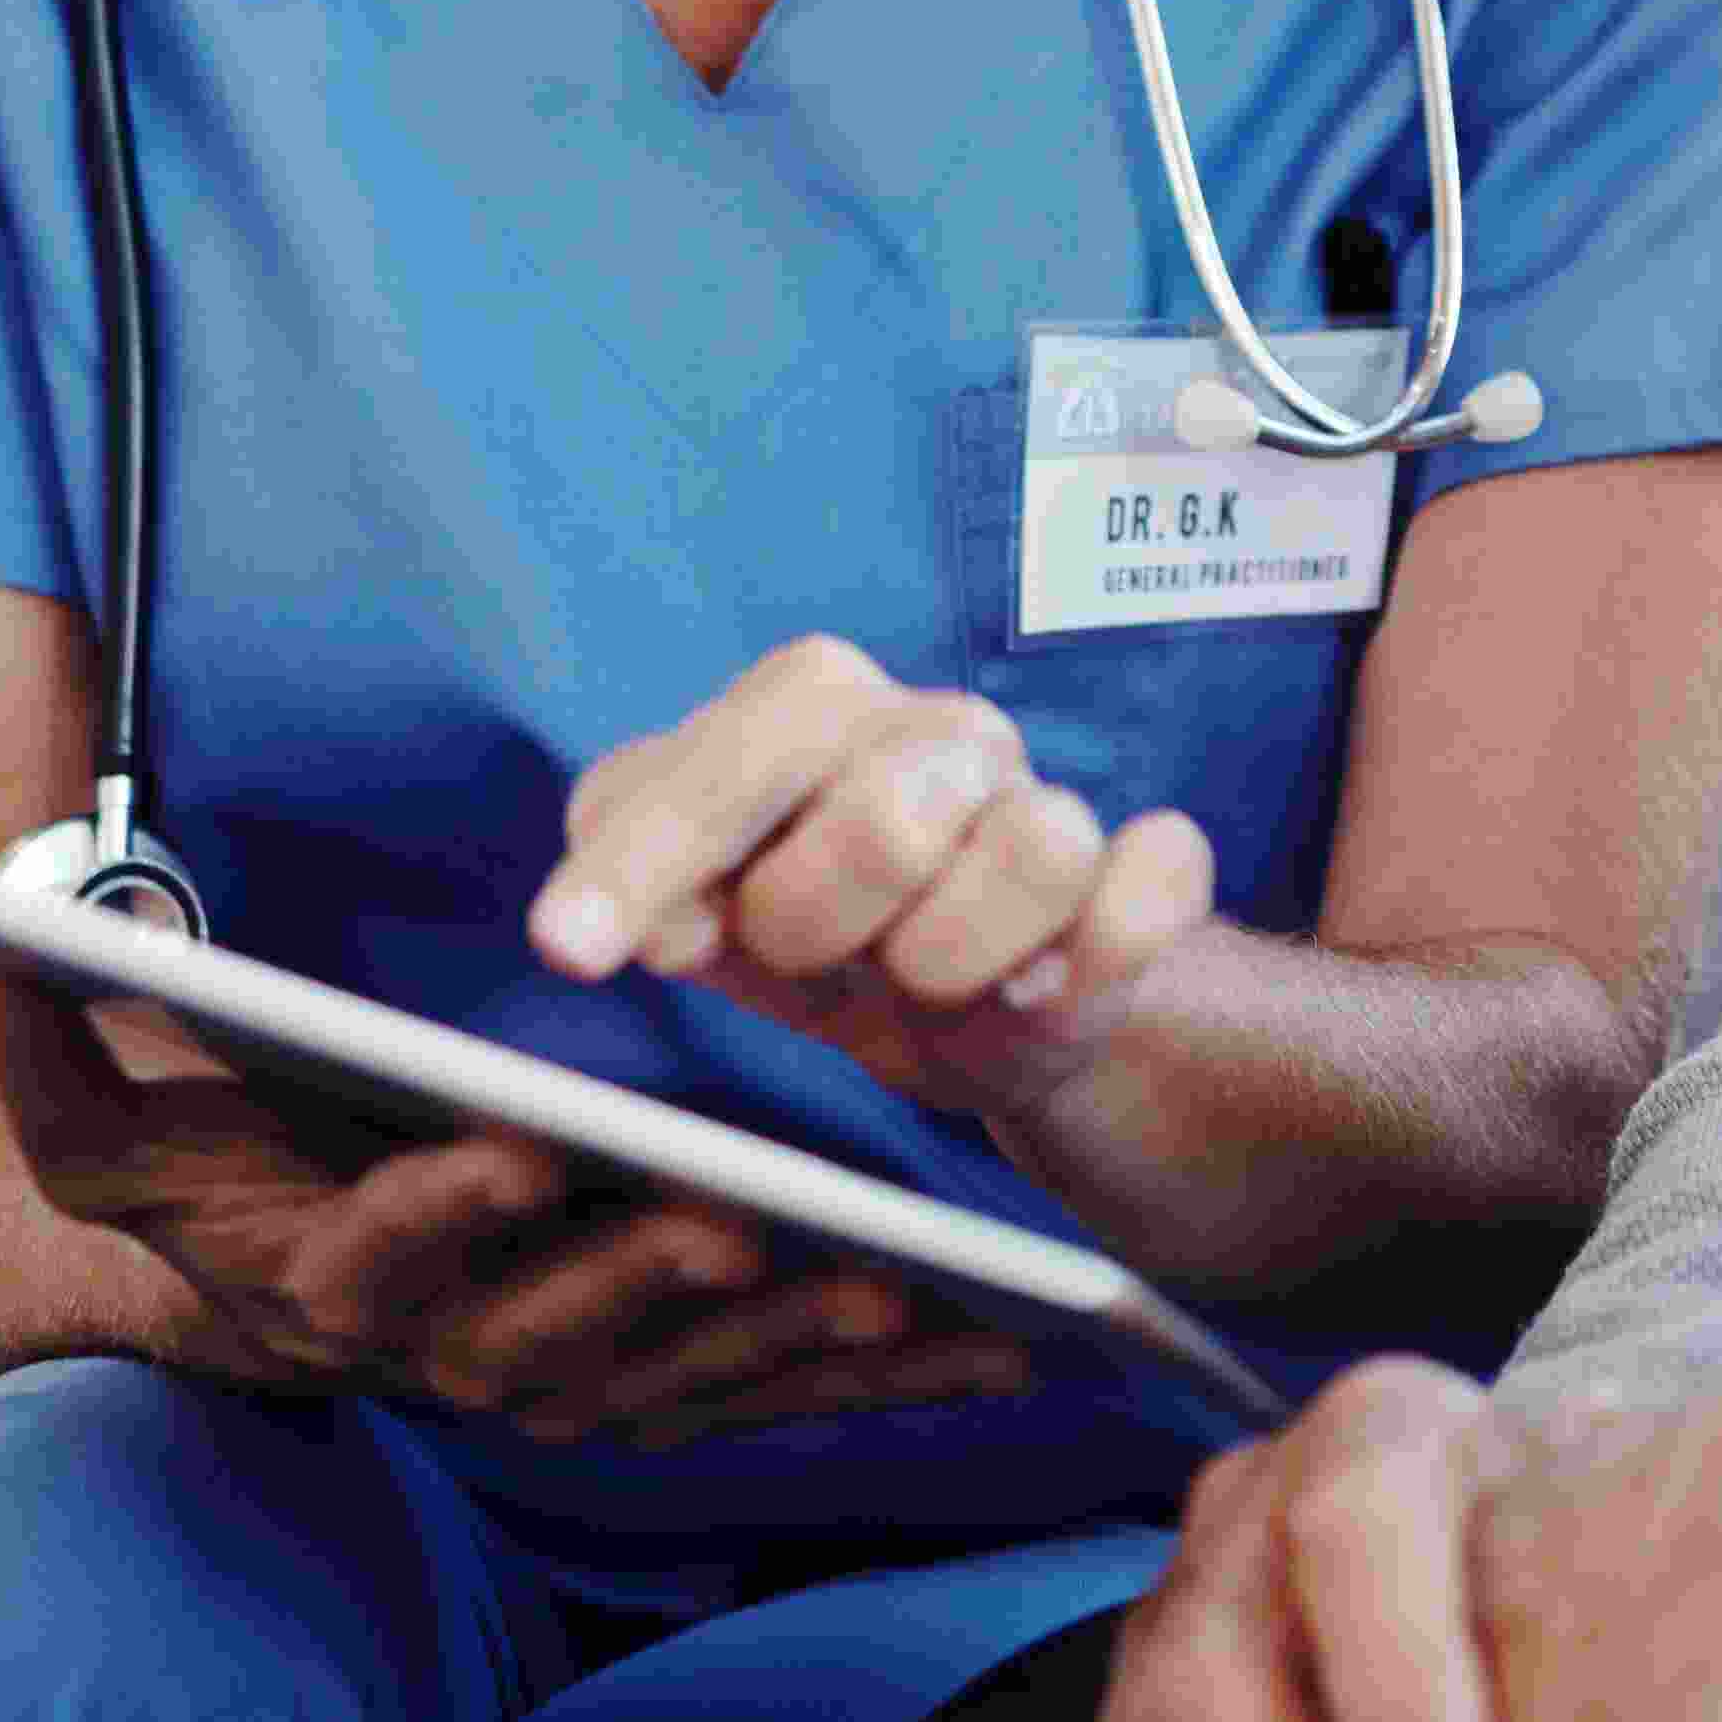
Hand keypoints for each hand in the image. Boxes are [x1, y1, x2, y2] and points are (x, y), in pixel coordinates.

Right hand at [0, 952, 1033, 1441]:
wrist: (245, 1299)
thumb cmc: (200, 1180)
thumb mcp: (100, 1120)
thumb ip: (38, 1042)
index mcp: (327, 1284)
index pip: (379, 1255)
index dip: (446, 1207)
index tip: (520, 1143)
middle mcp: (442, 1356)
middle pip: (553, 1335)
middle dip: (648, 1280)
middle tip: (748, 1212)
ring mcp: (549, 1386)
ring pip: (676, 1382)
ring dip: (783, 1347)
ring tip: (891, 1281)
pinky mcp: (643, 1394)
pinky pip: (763, 1402)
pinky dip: (872, 1384)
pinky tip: (990, 1349)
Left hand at [533, 636, 1207, 1115]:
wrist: (967, 1016)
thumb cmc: (812, 938)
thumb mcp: (700, 912)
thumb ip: (647, 890)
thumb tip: (651, 925)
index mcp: (816, 705)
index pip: (730, 759)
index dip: (649, 859)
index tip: (572, 951)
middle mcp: (939, 730)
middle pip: (889, 815)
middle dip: (818, 926)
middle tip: (810, 960)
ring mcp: (1046, 797)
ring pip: (1038, 850)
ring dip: (951, 963)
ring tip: (918, 979)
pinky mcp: (1141, 878)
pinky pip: (1149, 892)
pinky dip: (1102, 952)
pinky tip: (1042, 990)